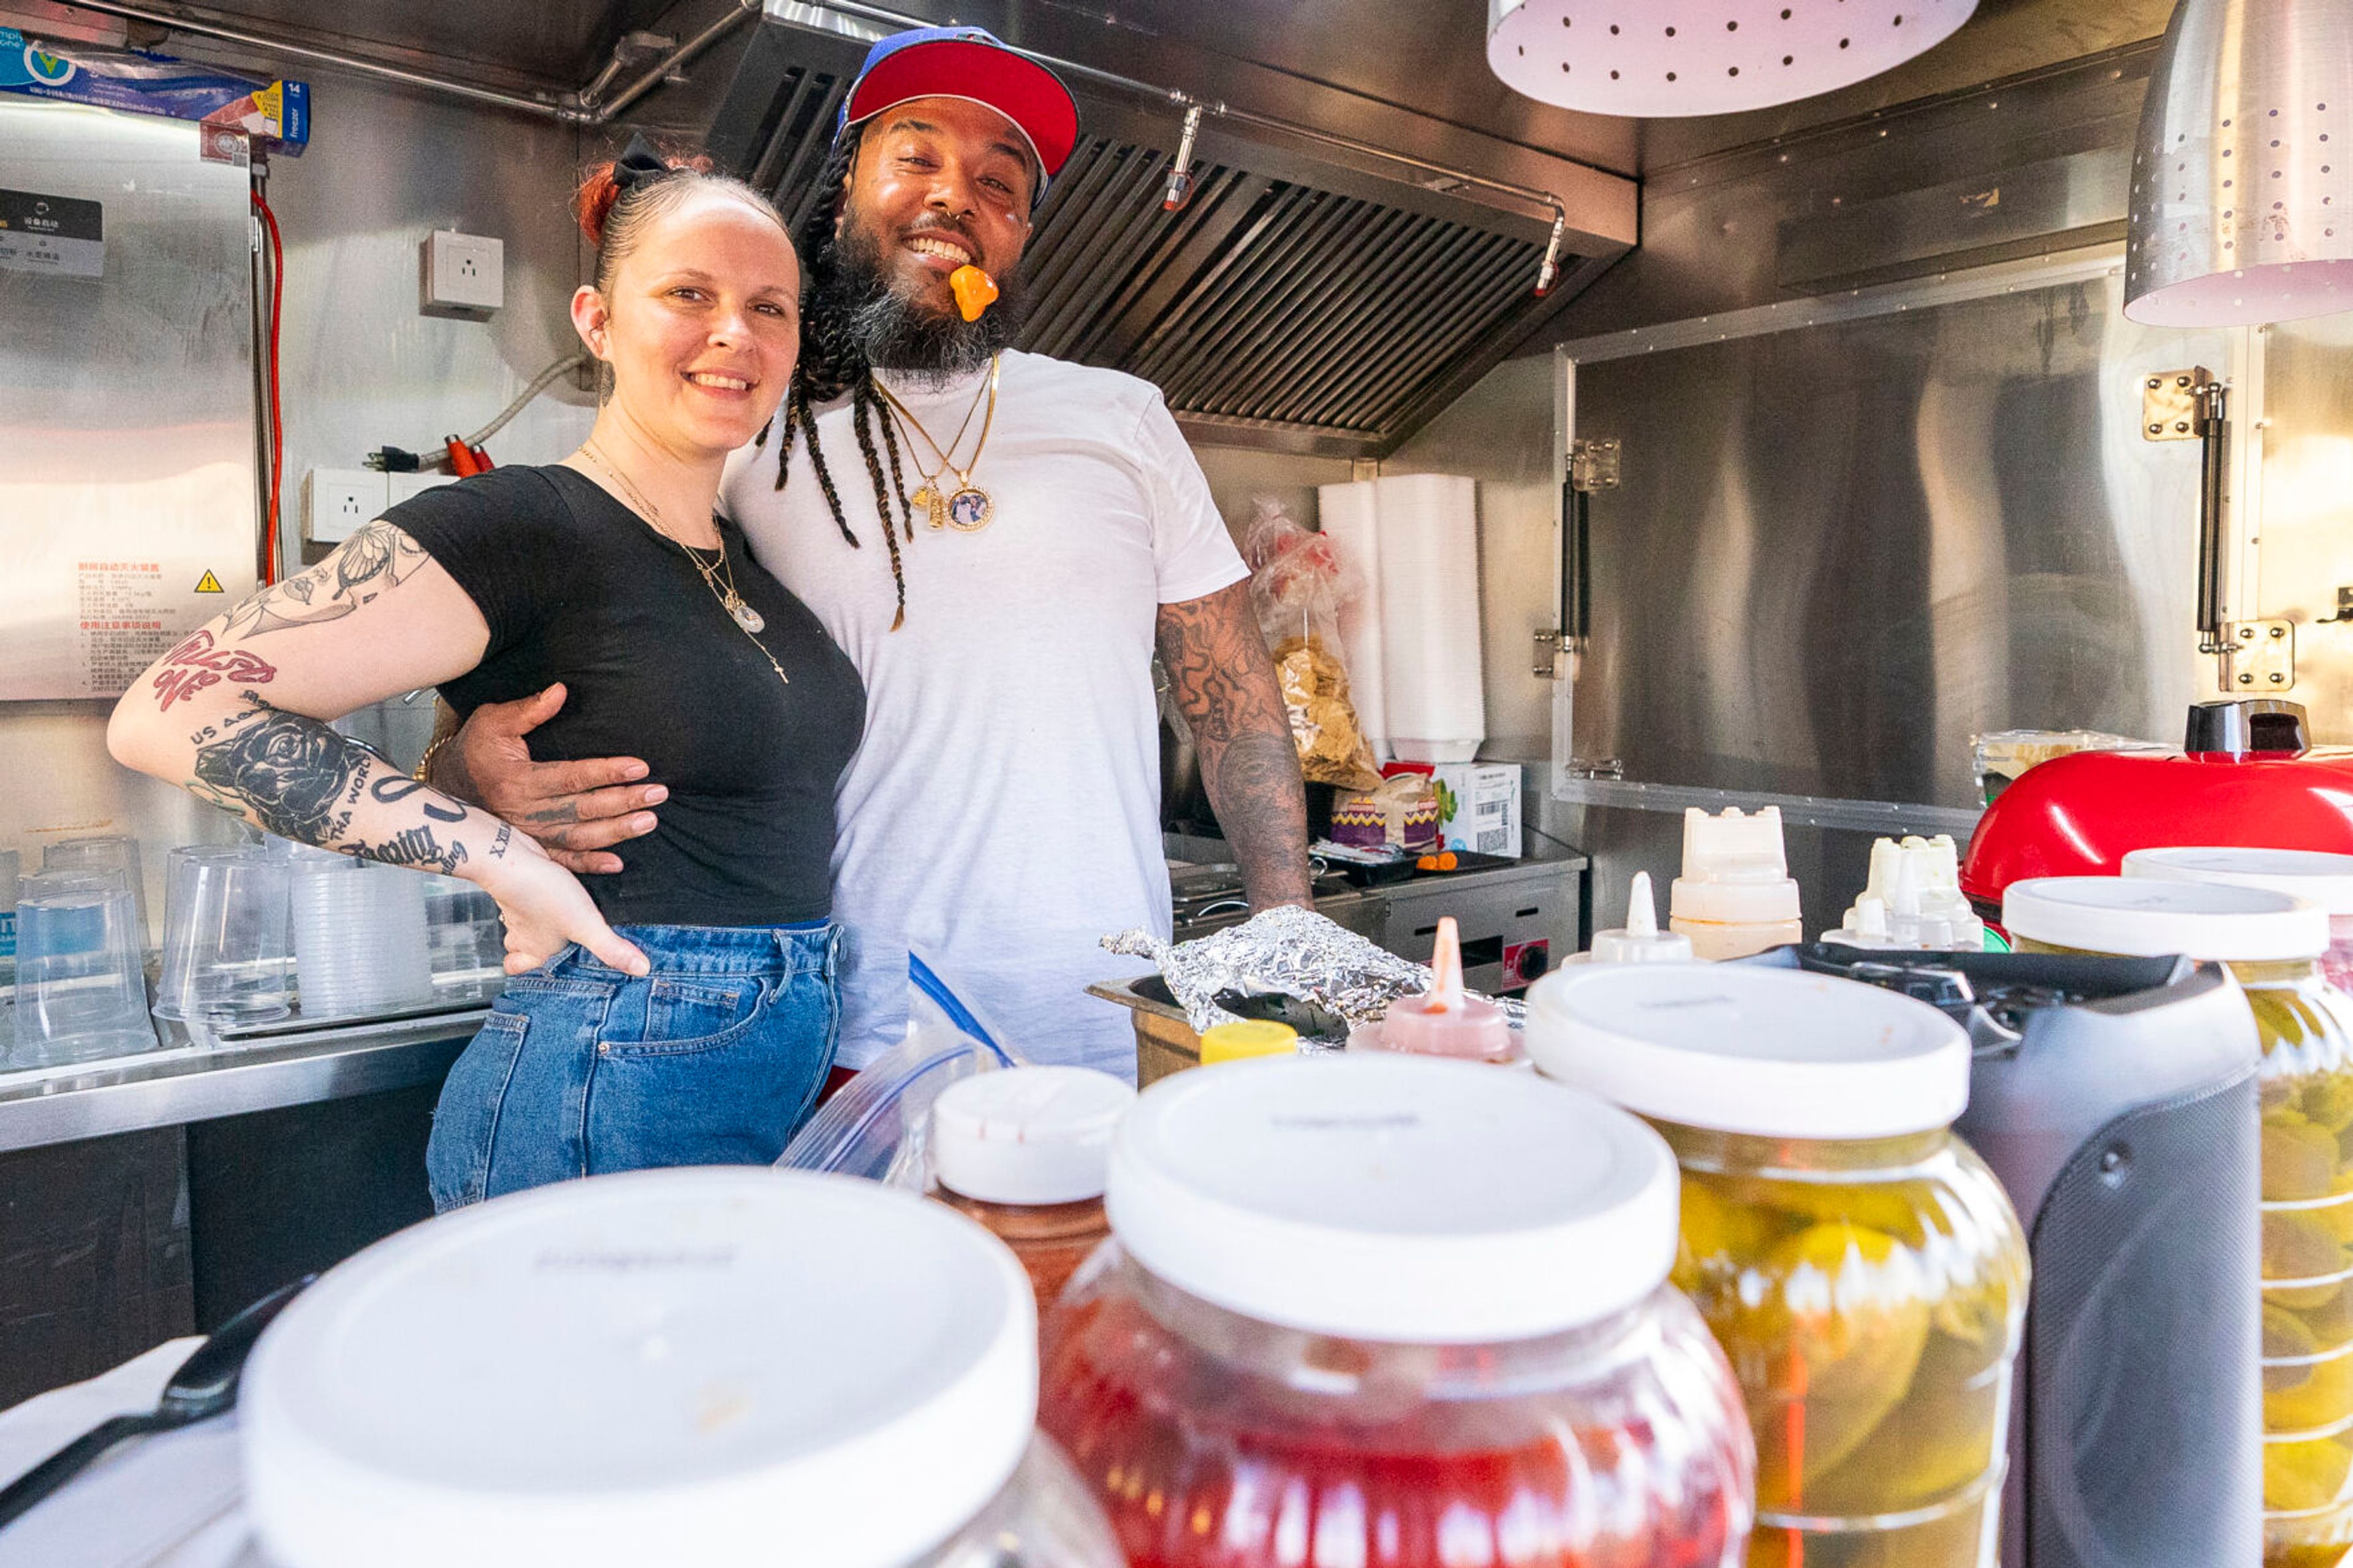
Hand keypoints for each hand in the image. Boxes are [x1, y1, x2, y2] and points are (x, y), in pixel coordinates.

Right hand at [436, 684, 662, 874]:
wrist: (444, 789)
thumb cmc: (474, 750)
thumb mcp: (493, 722)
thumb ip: (529, 710)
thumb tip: (561, 691)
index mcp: (518, 780)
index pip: (571, 777)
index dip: (606, 772)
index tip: (639, 767)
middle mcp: (525, 813)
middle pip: (582, 809)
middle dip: (623, 802)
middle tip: (658, 794)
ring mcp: (527, 836)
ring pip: (579, 838)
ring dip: (616, 832)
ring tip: (649, 821)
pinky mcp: (528, 849)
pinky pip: (561, 861)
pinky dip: (589, 865)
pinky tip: (617, 863)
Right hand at [476, 832, 648, 975]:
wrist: (510, 856)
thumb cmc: (541, 894)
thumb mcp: (586, 925)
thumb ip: (611, 948)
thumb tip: (639, 969)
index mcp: (532, 948)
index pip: (516, 967)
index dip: (525, 968)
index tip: (539, 968)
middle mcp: (520, 929)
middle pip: (518, 945)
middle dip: (534, 945)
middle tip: (555, 942)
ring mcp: (516, 905)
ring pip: (521, 919)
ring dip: (538, 920)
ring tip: (561, 916)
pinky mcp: (520, 882)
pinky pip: (529, 894)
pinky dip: (540, 893)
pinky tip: (557, 886)